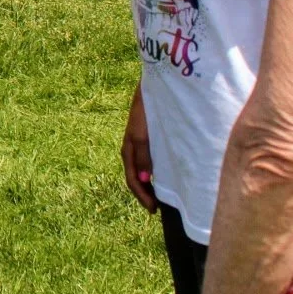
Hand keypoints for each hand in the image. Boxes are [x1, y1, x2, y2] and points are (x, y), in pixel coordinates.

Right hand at [122, 85, 156, 211]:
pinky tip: (164, 175)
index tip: (154, 210)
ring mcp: (142, 142)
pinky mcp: (151, 136)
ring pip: (142, 169)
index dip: (142, 195)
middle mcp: (133, 148)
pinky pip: (150, 160)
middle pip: (136, 176)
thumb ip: (143, 155)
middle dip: (144, 193)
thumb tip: (143, 179)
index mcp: (128, 148)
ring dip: (148, 184)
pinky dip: (154, 172)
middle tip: (157, 208)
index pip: (132, 178)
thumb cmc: (147, 107)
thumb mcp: (143, 132)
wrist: (156, 83)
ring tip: (160, 196)